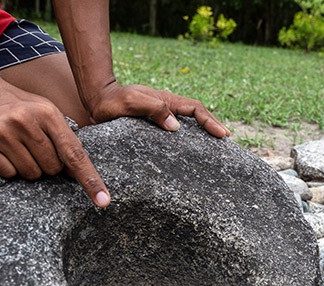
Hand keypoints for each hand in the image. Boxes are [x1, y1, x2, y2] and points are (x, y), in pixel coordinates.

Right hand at [0, 82, 110, 207]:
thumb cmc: (20, 106)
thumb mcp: (47, 112)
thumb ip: (64, 139)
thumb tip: (78, 174)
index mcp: (47, 113)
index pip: (74, 154)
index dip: (90, 180)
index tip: (103, 201)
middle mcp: (25, 121)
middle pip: (51, 169)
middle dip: (47, 165)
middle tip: (34, 147)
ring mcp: (2, 132)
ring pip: (30, 174)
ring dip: (28, 168)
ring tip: (17, 147)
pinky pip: (7, 174)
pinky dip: (9, 168)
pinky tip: (2, 150)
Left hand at [86, 82, 230, 138]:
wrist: (97, 100)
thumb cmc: (112, 102)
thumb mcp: (131, 103)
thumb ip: (153, 110)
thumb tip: (176, 126)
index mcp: (166, 100)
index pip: (195, 110)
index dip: (210, 122)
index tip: (222, 135)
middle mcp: (167, 105)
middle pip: (197, 114)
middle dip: (213, 125)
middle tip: (226, 140)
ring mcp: (162, 112)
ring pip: (189, 120)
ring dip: (203, 130)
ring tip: (214, 145)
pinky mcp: (154, 121)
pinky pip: (177, 126)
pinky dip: (188, 134)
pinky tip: (190, 147)